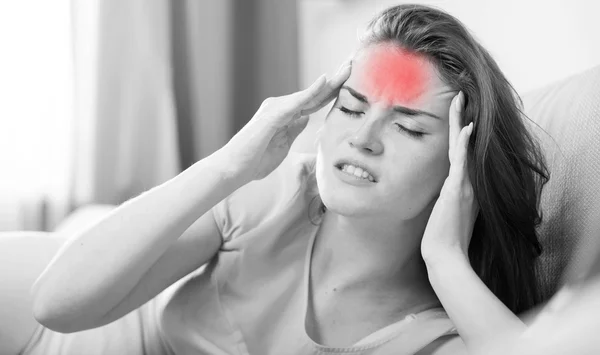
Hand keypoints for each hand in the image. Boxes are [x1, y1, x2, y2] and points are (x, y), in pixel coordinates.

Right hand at [221, 61, 351, 181]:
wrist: (234, 168)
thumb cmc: (255, 160)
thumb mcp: (283, 144)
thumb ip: (294, 129)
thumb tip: (306, 118)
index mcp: (286, 115)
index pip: (315, 102)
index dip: (333, 92)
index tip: (352, 83)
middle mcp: (281, 107)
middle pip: (314, 94)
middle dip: (336, 81)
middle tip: (353, 64)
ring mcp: (276, 109)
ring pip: (308, 94)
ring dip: (330, 82)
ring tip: (348, 68)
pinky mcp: (272, 115)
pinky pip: (296, 101)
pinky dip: (311, 91)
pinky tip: (325, 81)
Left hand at [421, 91, 478, 263]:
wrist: (446, 257)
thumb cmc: (442, 240)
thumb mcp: (443, 214)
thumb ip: (444, 200)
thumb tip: (437, 193)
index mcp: (464, 187)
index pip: (462, 154)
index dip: (461, 133)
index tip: (459, 114)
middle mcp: (468, 183)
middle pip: (465, 144)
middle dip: (462, 118)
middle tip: (460, 96)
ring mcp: (465, 186)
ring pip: (463, 146)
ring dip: (462, 121)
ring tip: (460, 99)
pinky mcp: (458, 191)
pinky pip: (461, 162)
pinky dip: (463, 144)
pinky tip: (466, 126)